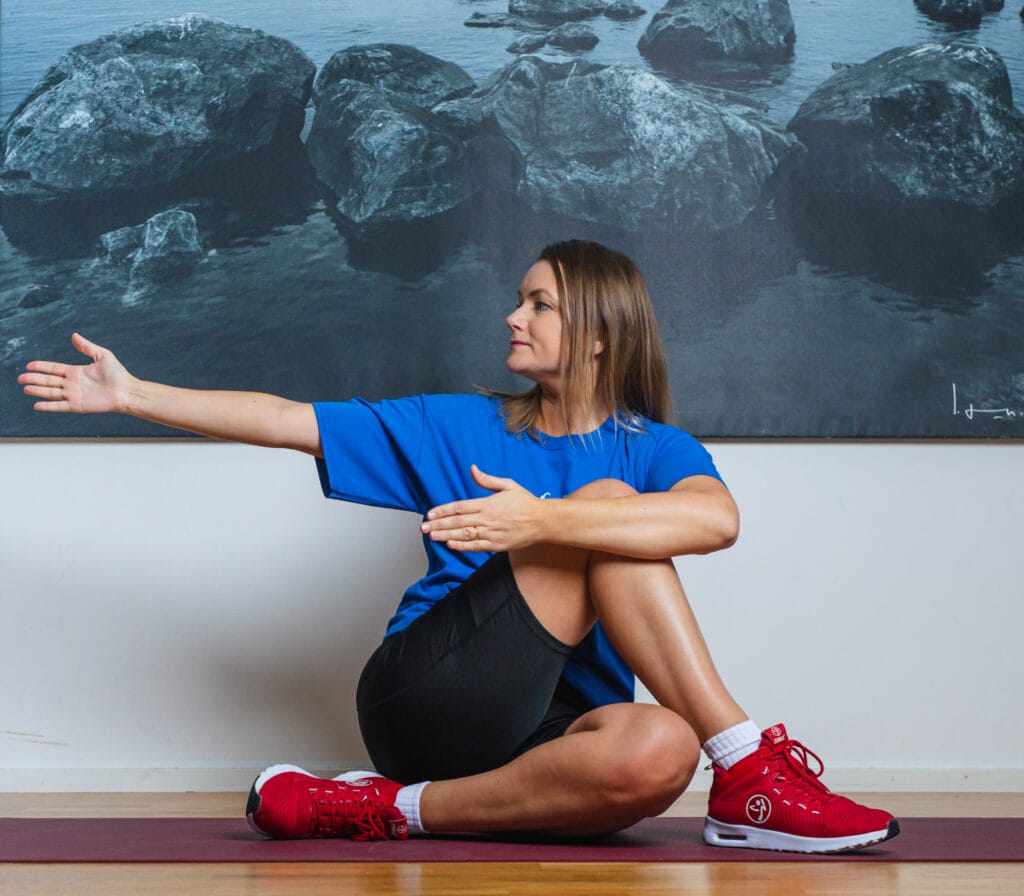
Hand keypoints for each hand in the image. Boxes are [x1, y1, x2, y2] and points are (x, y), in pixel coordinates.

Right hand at [19, 333, 133, 413]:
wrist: (126, 391)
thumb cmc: (118, 374)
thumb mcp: (102, 356)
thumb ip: (87, 347)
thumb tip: (74, 335)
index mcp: (76, 372)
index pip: (54, 369)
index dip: (41, 367)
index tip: (29, 365)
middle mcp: (73, 384)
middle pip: (48, 380)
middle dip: (34, 379)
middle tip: (21, 378)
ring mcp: (74, 395)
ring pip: (51, 392)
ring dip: (37, 391)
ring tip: (25, 388)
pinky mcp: (78, 405)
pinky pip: (59, 406)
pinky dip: (48, 406)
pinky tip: (36, 405)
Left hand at [421, 465, 544, 552]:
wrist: (543, 521)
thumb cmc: (525, 503)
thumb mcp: (508, 485)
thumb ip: (488, 480)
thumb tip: (472, 469)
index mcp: (488, 504)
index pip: (460, 507)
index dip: (443, 511)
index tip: (430, 513)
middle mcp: (488, 519)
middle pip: (458, 522)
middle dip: (438, 524)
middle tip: (423, 527)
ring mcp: (492, 533)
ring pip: (464, 535)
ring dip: (446, 536)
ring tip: (432, 536)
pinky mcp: (497, 545)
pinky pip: (476, 546)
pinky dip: (462, 546)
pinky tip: (450, 545)